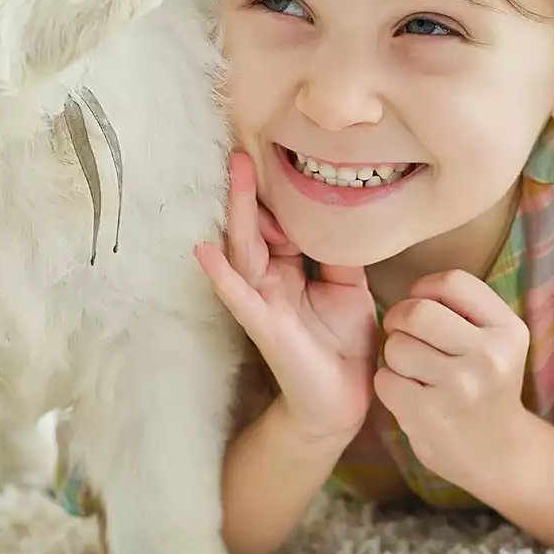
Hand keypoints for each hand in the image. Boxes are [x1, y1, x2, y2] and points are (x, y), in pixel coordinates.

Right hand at [194, 152, 376, 445]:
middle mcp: (270, 281)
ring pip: (244, 251)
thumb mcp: (349, 288)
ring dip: (238, 215)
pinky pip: (238, 297)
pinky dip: (221, 274)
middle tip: (242, 152)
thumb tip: (343, 214)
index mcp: (290, 269)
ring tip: (234, 177)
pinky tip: (204, 252)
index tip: (276, 155)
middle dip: (248, 192)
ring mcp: (262, 302)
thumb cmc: (343, 344)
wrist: (343, 401)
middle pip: (255, 229)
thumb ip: (342, 253)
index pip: (279, 224)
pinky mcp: (264, 328)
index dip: (278, 195)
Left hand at [374, 270, 531, 495]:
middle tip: (402, 333)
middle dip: (399, 319)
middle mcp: (490, 356)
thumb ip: (467, 311)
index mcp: (508, 330)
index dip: (424, 289)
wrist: (499, 454)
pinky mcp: (431, 415)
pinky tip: (407, 393)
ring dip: (393, 354)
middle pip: (417, 312)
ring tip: (411, 368)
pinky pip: (385, 380)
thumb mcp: (498, 342)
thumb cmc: (486, 386)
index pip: (452, 282)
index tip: (421, 304)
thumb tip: (415, 288)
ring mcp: (460, 388)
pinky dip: (389, 383)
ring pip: (396, 346)